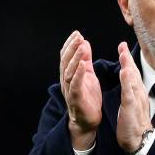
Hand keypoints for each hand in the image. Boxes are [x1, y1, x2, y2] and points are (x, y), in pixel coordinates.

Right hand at [60, 30, 101, 149]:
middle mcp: (66, 81)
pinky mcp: (75, 99)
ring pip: (69, 72)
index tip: (77, 33)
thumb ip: (85, 60)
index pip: (66, 57)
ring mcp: (69, 90)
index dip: (70, 45)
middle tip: (78, 37)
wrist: (88, 121)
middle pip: (66, 62)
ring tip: (82, 46)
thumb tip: (84, 42)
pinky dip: (78, 74)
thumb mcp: (88, 75)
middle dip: (72, 48)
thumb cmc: (88, 97)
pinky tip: (83, 64)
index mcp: (69, 75)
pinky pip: (75, 85)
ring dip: (75, 58)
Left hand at [116, 41, 151, 152]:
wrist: (140, 140)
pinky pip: (129, 94)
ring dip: (129, 67)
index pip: (132, 73)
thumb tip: (128, 81)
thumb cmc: (134, 123)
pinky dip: (127, 83)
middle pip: (133, 73)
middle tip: (122, 45)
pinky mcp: (131, 109)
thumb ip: (131, 92)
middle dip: (128, 59)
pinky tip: (125, 74)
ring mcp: (136, 101)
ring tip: (124, 56)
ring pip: (132, 82)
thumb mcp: (132, 104)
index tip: (122, 47)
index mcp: (137, 93)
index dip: (127, 60)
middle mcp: (139, 94)